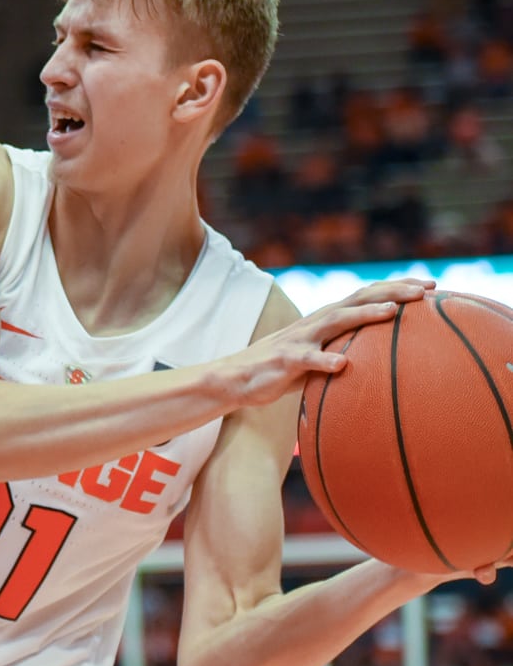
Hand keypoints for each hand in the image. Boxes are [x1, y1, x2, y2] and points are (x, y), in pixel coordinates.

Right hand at [230, 279, 432, 407]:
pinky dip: (324, 361)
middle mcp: (314, 323)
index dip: (397, 289)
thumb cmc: (281, 370)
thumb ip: (343, 352)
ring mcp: (299, 340)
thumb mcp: (317, 357)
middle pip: (357, 299)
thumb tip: (381, 361)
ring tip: (391, 312)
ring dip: (363, 315)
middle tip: (425, 290)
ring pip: (334, 321)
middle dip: (392, 291)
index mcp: (325, 320)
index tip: (431, 286)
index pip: (365, 296)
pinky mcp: (284, 360)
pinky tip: (342, 365)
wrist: (235, 378)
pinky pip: (306, 360)